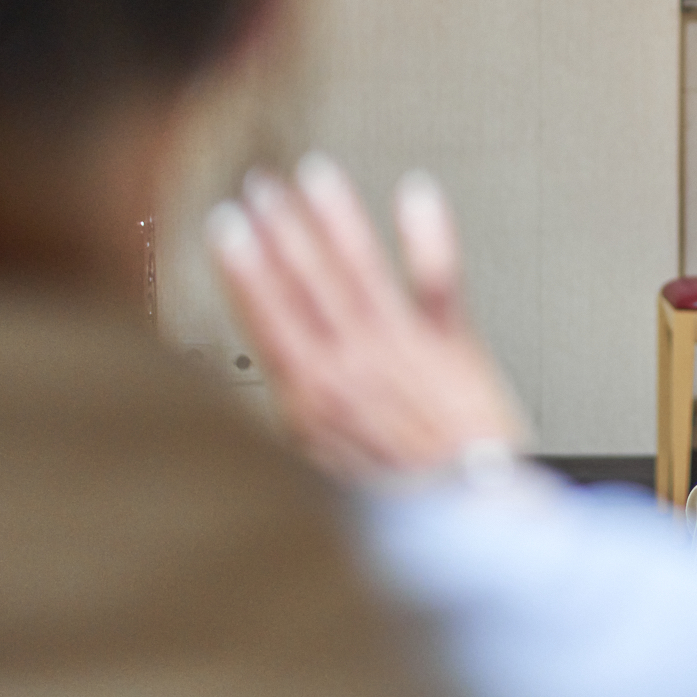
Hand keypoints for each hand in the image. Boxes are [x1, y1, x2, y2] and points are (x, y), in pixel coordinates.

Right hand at [207, 155, 525, 480]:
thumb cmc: (401, 506)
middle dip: (282, 226)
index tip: (227, 226)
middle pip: (307, 278)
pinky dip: (426, 232)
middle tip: (263, 184)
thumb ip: (296, 422)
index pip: (266, 312)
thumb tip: (271, 391)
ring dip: (336, 217)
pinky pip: (438, 276)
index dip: (244, 264)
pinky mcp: (453, 345)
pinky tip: (415, 194)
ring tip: (317, 177)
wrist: (469, 519)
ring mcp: (402, 348)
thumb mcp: (317, 476)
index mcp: (313, 395)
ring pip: (359, 266)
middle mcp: (353, 363)